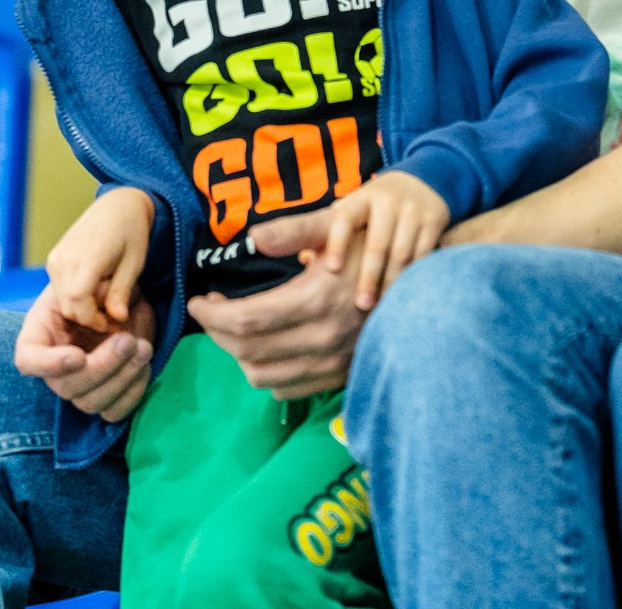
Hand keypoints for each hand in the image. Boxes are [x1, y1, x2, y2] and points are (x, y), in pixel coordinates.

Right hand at [13, 287, 156, 420]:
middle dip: (102, 367)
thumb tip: (114, 313)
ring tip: (143, 349)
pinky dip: (133, 394)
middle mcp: (55, 368)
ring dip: (121, 379)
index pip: (28, 360)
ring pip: (91, 403)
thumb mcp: (94, 278)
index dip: (49, 365)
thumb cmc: (99, 284)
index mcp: (40, 335)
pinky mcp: (106, 397)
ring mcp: (80, 386)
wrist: (122, 298)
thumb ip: (97, 292)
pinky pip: (114, 412)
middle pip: (67, 387)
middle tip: (127, 341)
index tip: (78, 356)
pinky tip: (145, 366)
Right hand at [45, 186, 153, 329]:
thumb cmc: (131, 231)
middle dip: (89, 318)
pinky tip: (95, 290)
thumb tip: (118, 319)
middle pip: (68, 306)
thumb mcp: (134, 263)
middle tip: (112, 317)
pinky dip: (75, 298)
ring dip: (82, 309)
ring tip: (106, 302)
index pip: (78, 301)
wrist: (117, 205)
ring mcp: (56, 258)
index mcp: (87, 257)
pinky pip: (59, 289)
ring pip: (62, 301)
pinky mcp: (53, 259)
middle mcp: (64, 258)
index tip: (111, 322)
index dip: (93, 319)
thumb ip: (122, 292)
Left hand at [190, 210, 366, 399]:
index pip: (244, 321)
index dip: (211, 315)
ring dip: (238, 355)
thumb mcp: (337, 232)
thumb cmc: (375, 250)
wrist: (423, 289)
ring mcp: (331, 363)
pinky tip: (267, 346)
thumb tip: (253, 237)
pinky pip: (287, 389)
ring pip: (261, 377)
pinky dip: (266, 371)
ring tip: (237, 329)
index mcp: (314, 301)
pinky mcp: (339, 376)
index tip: (198, 302)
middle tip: (212, 310)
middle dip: (217, 332)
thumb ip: (293, 233)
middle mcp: (321, 340)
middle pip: (246, 350)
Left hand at [315, 172, 449, 308]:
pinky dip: (413, 276)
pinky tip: (405, 293)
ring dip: (391, 283)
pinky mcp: (434, 219)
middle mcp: (387, 200)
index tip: (332, 269)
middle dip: (368, 277)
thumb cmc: (374, 207)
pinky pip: (423, 255)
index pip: (345, 218)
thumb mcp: (352, 208)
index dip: (338, 243)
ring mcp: (413, 209)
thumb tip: (303, 259)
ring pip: (401, 254)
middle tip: (361, 304)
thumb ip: (328, 232)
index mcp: (361, 197)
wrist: (422, 182)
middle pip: (376, 244)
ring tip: (382, 306)